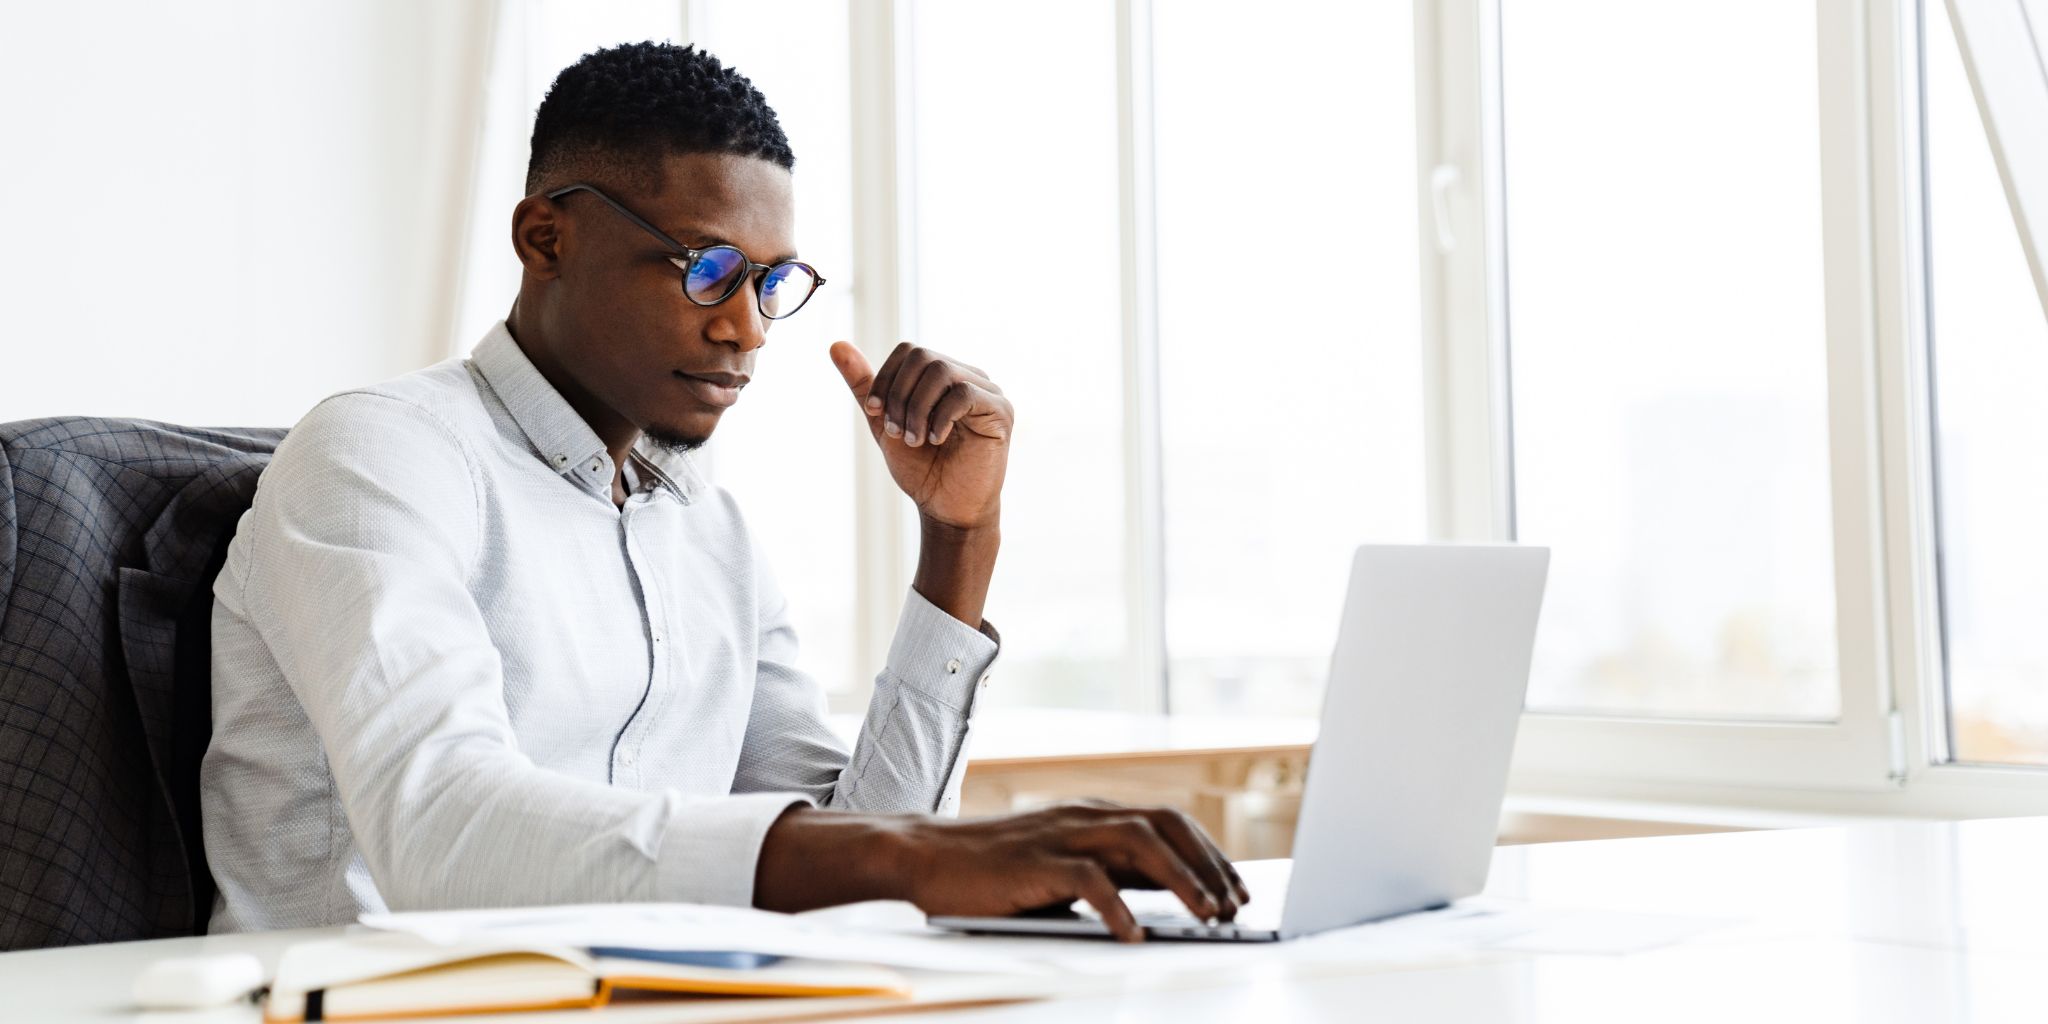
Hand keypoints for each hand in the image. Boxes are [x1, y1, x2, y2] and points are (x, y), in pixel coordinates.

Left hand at [829, 341, 1011, 530]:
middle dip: (899, 395)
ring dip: (917, 409)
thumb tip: (836, 345)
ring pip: (942, 371)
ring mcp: (988, 392)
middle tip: (897, 432)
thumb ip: (864, 386)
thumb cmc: (922, 468)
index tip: (874, 412)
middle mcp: (968, 377)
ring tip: (915, 440)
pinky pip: (964, 394)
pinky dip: (940, 417)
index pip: (909, 351)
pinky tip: (936, 440)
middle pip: (923, 357)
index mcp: (943, 376)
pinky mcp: (1001, 411)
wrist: (947, 509)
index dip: (885, 378)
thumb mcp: (884, 422)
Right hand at [901, 801, 1250, 942]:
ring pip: (1139, 841)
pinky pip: (1089, 879)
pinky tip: (1135, 934)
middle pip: (1166, 824)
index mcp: (1093, 814)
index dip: (1209, 854)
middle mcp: (1084, 815)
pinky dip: (1119, 907)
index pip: (1168, 822)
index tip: (1237, 889)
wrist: (926, 857)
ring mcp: (1061, 834)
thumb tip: (1168, 897)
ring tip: (1206, 914)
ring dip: (1181, 878)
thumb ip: (1110, 872)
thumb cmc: (994, 871)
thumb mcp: (1063, 866)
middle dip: (1208, 863)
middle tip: (1234, 905)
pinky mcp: (1036, 861)